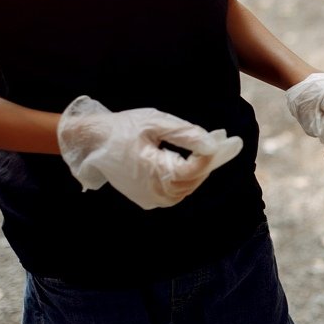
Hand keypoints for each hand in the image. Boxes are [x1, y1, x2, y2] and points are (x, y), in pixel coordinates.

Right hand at [57, 96, 243, 208]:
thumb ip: (186, 134)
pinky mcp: (149, 198)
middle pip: (195, 178)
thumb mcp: (156, 123)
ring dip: (201, 167)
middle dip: (211, 159)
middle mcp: (156, 194)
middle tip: (229, 141)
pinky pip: (177, 188)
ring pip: (188, 185)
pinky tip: (194, 157)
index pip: (196, 168)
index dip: (215, 153)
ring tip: (214, 146)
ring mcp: (152, 200)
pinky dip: (187, 173)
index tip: (232, 140)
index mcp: (156, 175)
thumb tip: (213, 143)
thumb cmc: (122, 128)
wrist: (91, 141)